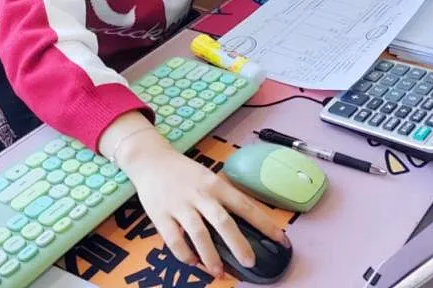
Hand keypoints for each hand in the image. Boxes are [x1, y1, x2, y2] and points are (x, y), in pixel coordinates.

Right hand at [104, 116, 289, 277]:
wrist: (151, 160)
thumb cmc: (185, 172)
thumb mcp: (208, 178)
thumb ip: (222, 198)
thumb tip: (244, 224)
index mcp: (216, 184)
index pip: (245, 205)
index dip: (264, 223)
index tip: (280, 239)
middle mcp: (200, 194)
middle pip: (223, 221)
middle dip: (238, 244)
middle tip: (250, 262)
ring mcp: (180, 205)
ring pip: (199, 233)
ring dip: (211, 255)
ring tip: (219, 272)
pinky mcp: (161, 215)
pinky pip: (174, 239)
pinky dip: (185, 254)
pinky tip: (193, 263)